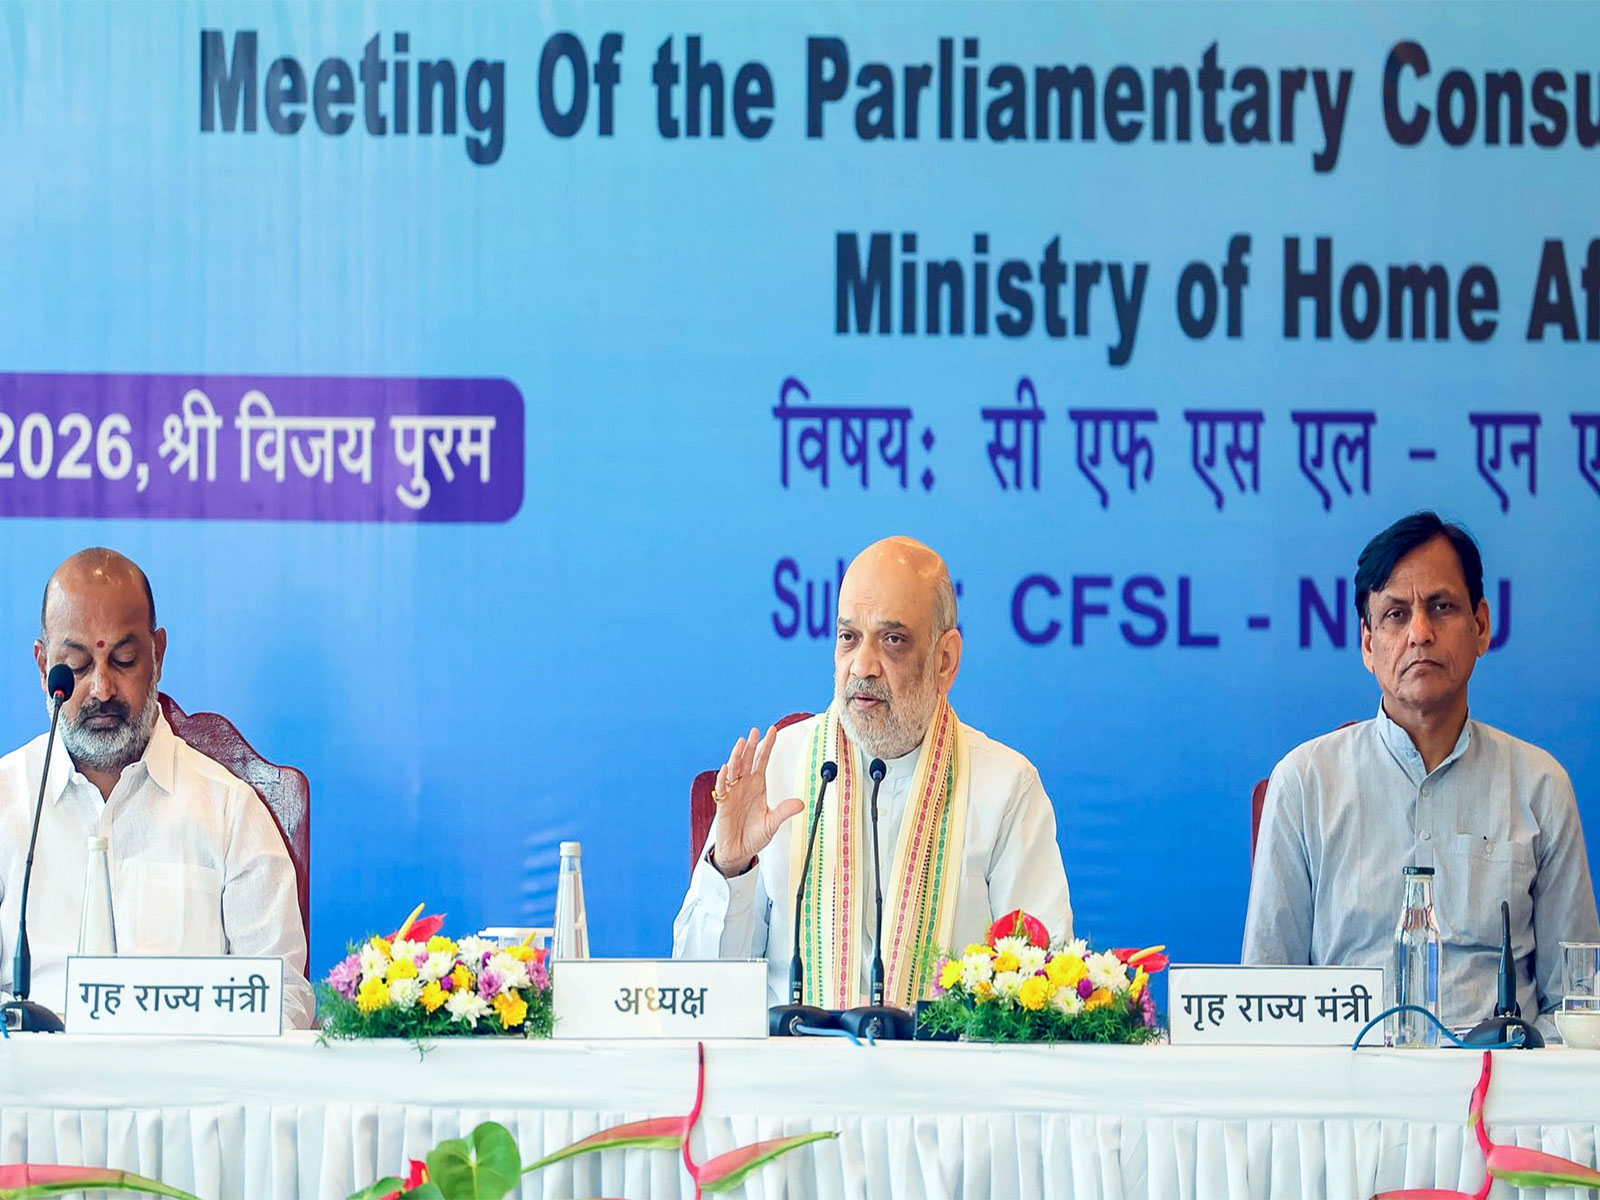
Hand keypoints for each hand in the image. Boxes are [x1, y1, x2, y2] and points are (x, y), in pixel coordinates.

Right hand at [709, 726, 804, 876]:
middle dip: (751, 745)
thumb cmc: (755, 836)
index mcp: (758, 786)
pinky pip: (722, 787)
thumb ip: (784, 812)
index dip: (767, 746)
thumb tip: (800, 803)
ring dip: (737, 756)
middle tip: (755, 731)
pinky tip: (728, 768)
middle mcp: (745, 785)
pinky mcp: (723, 803)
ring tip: (742, 742)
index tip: (772, 731)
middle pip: (747, 760)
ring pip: (734, 769)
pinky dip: (723, 777)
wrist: (739, 851)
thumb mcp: (772, 823)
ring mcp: (733, 792)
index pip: (762, 761)